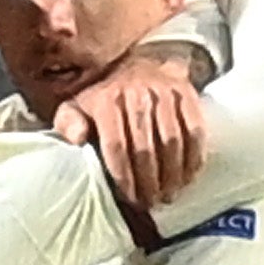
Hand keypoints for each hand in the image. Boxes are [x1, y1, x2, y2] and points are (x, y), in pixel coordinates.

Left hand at [49, 49, 211, 214]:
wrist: (140, 61)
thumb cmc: (107, 96)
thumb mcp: (78, 104)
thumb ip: (68, 123)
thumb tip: (76, 139)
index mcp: (106, 101)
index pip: (116, 146)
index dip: (123, 176)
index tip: (130, 198)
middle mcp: (136, 94)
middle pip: (145, 148)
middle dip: (149, 182)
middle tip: (151, 202)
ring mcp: (164, 93)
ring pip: (172, 141)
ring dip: (172, 174)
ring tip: (169, 195)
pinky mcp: (186, 93)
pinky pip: (195, 129)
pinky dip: (194, 156)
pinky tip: (189, 176)